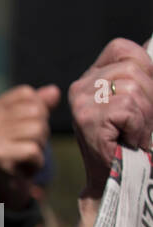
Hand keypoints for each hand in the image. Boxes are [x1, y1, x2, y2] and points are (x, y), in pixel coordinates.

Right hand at [0, 84, 58, 208]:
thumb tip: (54, 91)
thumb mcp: (28, 123)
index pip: (27, 94)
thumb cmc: (19, 150)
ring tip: (27, 156)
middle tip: (28, 146)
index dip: (38, 109)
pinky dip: (37, 162)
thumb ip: (40, 104)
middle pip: (34, 111)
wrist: (5, 187)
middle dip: (42, 130)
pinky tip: (26, 168)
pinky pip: (33, 150)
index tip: (26, 128)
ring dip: (40, 146)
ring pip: (37, 129)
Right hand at [68, 38, 152, 198]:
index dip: (143, 66)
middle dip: (149, 96)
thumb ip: (137, 78)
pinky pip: (129, 108)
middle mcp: (80, 87)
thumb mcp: (132, 101)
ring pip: (133, 88)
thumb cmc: (128, 140)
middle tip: (139, 122)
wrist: (114, 177)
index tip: (141, 96)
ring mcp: (82, 103)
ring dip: (144, 114)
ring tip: (132, 132)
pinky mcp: (89, 119)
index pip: (121, 49)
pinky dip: (137, 126)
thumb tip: (152, 52)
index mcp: (89, 79)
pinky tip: (127, 139)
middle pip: (134, 69)